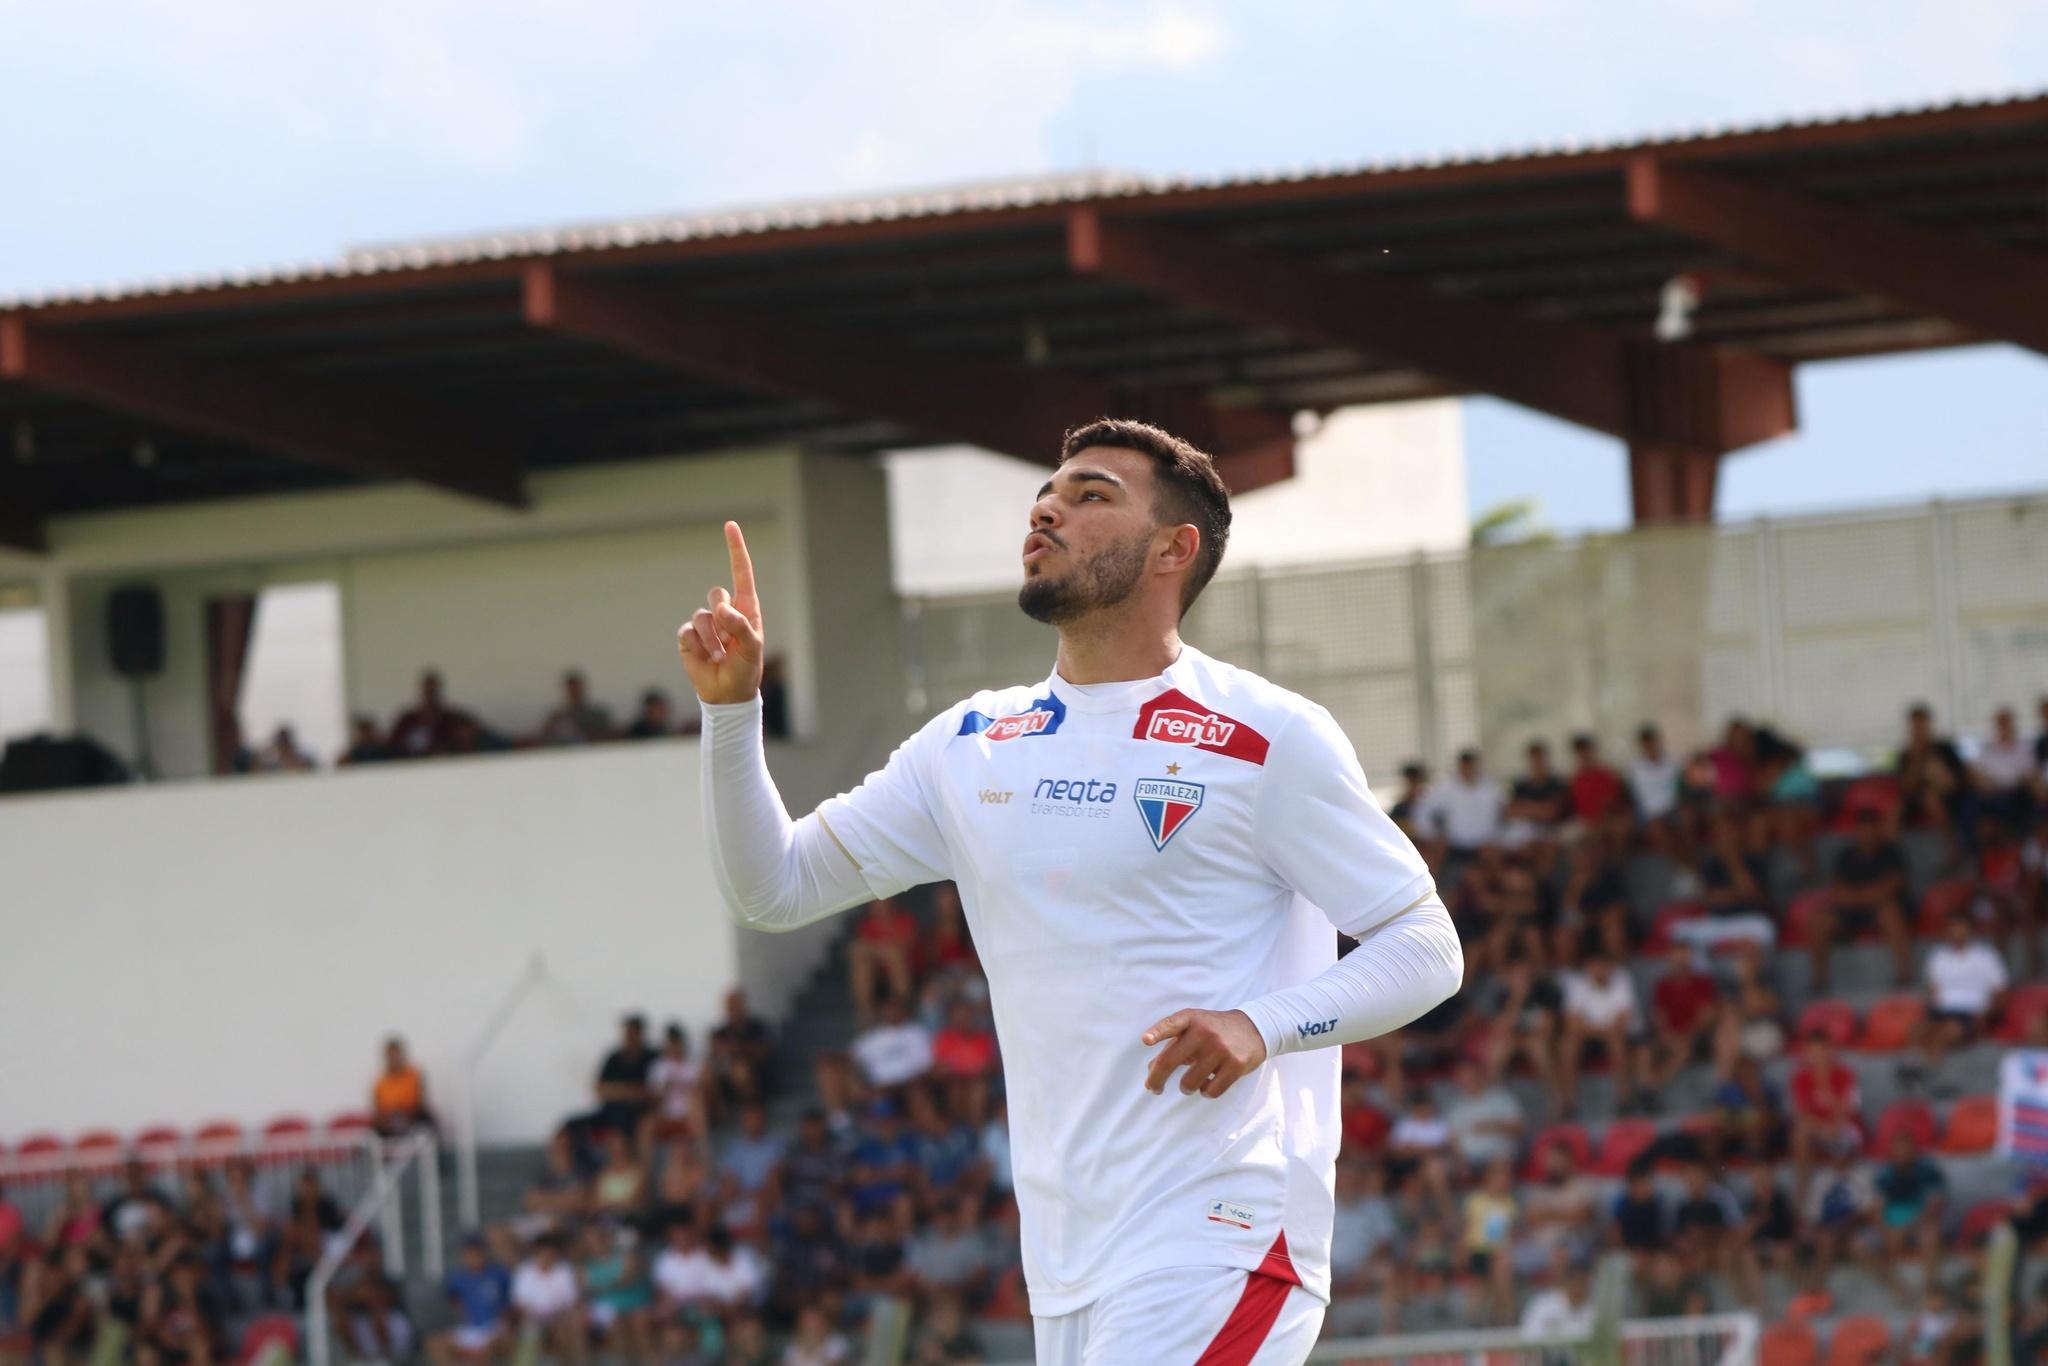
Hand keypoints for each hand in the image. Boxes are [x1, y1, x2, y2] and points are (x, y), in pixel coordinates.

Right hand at [678, 521, 765, 703]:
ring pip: (702, 616)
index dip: (736, 550)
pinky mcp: (688, 637)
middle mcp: (725, 611)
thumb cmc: (746, 669)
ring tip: (719, 655)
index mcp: (745, 609)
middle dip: (723, 616)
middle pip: (717, 593)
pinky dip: (698, 646)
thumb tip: (721, 608)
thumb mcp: (752, 648)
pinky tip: (705, 658)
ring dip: (712, 638)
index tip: (730, 526)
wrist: (726, 694)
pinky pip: (688, 632)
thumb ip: (740, 626)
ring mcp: (706, 623)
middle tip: (730, 641)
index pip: (741, 573)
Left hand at [1141, 1008, 1267, 1098]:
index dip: (1157, 1032)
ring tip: (1190, 1083)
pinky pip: (1210, 1091)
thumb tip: (1150, 1070)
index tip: (1145, 1040)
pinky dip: (1205, 1091)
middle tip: (1153, 1089)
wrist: (1253, 1029)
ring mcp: (1221, 1048)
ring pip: (1189, 1082)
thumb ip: (1172, 1046)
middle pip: (1170, 1061)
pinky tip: (1209, 1083)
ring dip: (1186, 1087)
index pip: (1172, 1024)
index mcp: (1191, 1019)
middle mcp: (1205, 1031)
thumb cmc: (1214, 1031)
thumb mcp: (1193, 1030)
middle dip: (1156, 1080)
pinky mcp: (1236, 1065)